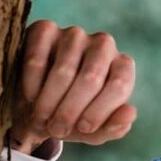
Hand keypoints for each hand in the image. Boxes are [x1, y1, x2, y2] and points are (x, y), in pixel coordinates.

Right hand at [8, 20, 136, 153]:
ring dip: (49, 101)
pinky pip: (38, 57)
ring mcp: (75, 34)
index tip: (83, 129)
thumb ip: (114, 126)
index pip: (119, 85)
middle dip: (70, 110)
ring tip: (41, 118)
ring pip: (64, 70)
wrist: (35, 106)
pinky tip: (31, 97)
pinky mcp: (45, 30)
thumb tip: (130, 113)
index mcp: (123, 66)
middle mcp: (103, 45)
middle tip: (56, 130)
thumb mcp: (93, 130)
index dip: (100, 111)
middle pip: (91, 78)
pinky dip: (32, 82)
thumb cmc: (72, 118)